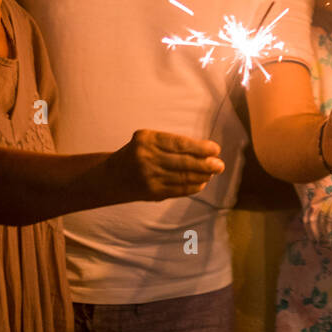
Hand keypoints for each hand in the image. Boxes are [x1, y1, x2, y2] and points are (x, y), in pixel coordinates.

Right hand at [110, 130, 224, 201]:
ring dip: (201, 176)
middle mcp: (146, 157)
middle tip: (220, 165)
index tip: (215, 149)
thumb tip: (207, 152)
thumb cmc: (138, 153)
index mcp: (147, 139)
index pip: (179, 144)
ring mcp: (148, 176)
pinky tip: (201, 183)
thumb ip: (173, 145)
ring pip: (182, 177)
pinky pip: (177, 190)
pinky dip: (192, 187)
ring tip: (213, 173)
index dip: (200, 148)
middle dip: (205, 164)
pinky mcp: (151, 192)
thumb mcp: (149, 141)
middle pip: (183, 162)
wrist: (112, 176)